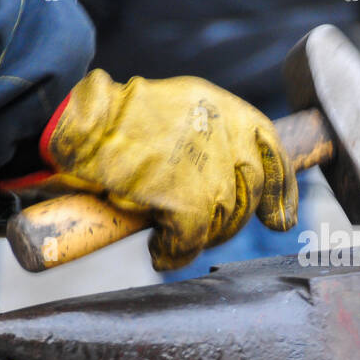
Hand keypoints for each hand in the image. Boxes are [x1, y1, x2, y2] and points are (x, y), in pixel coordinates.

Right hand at [40, 70, 297, 269]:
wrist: (81, 121)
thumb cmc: (115, 117)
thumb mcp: (178, 108)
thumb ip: (210, 136)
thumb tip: (237, 177)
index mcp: (226, 110)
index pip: (273, 153)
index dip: (279, 191)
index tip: (278, 218)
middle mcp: (228, 137)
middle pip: (248, 194)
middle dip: (228, 218)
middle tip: (200, 228)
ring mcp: (211, 171)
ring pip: (223, 220)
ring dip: (200, 236)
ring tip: (173, 237)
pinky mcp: (187, 202)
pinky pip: (192, 240)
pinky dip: (175, 252)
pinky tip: (161, 252)